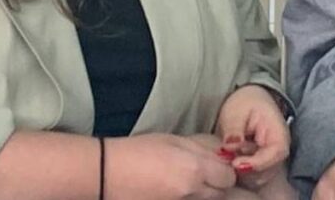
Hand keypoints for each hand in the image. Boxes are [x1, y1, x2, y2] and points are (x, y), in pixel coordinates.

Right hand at [104, 133, 235, 199]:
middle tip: (203, 172)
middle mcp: (192, 192)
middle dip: (217, 183)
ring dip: (204, 192)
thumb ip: (200, 150)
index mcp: (194, 170)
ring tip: (185, 180)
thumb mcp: (173, 141)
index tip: (217, 164)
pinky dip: (189, 198)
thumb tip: (221, 157)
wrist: (107, 173)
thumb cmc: (138, 150)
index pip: (228, 177)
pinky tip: (174, 189)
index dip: (225, 170)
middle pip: (220, 193)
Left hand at [216, 85, 290, 189]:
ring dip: (240, 170)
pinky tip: (231, 157)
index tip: (235, 163)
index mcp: (279, 133)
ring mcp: (271, 161)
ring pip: (257, 177)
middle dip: (244, 166)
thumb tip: (229, 146)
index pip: (275, 154)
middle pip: (265, 171)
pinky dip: (239, 171)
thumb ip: (234, 130)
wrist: (249, 101)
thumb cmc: (246, 103)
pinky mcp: (261, 166)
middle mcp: (279, 151)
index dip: (256, 163)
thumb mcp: (236, 111)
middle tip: (226, 152)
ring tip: (229, 151)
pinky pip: (251, 177)